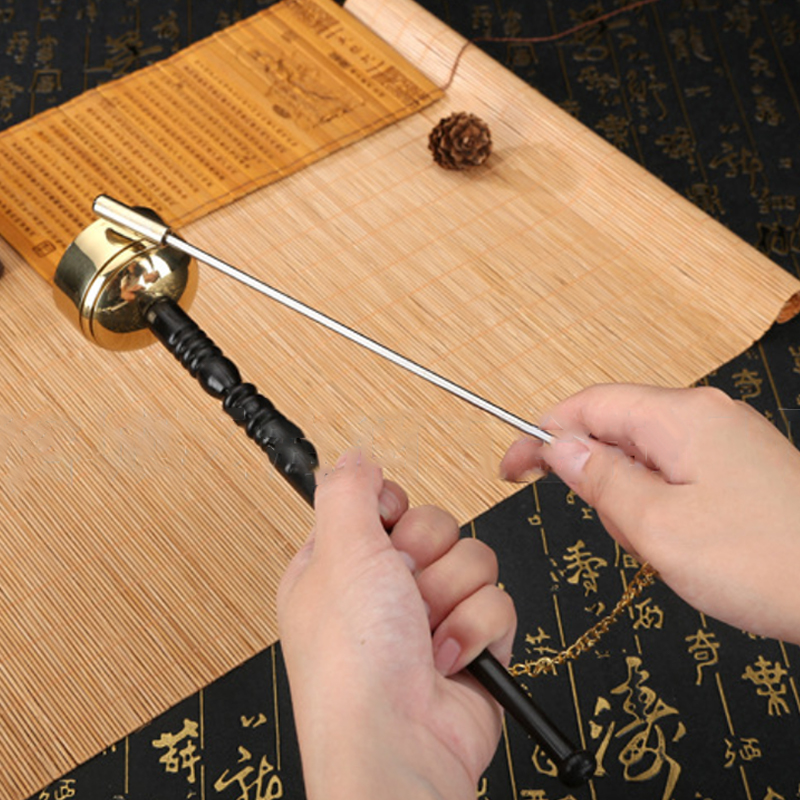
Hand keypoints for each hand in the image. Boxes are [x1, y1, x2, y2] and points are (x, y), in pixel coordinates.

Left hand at [278, 449, 515, 799]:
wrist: (399, 745)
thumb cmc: (354, 664)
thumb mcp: (341, 553)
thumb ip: (347, 490)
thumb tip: (353, 457)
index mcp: (343, 565)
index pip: (385, 503)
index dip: (395, 512)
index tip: (389, 531)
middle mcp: (384, 589)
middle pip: (436, 527)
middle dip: (428, 558)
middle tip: (404, 589)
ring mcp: (429, 617)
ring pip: (473, 560)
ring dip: (453, 597)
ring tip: (425, 632)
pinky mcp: (471, 643)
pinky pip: (499, 601)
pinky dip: (477, 631)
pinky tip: (448, 659)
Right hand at [500, 384, 799, 644]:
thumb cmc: (767, 561)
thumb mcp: (658, 527)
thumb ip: (600, 480)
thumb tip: (560, 447)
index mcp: (681, 417)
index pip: (588, 406)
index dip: (542, 434)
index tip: (513, 467)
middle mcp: (705, 417)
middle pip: (617, 433)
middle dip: (603, 485)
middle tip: (629, 534)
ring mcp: (727, 441)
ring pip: (646, 462)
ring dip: (637, 506)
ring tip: (670, 550)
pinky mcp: (741, 469)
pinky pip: (677, 479)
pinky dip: (665, 511)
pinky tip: (689, 547)